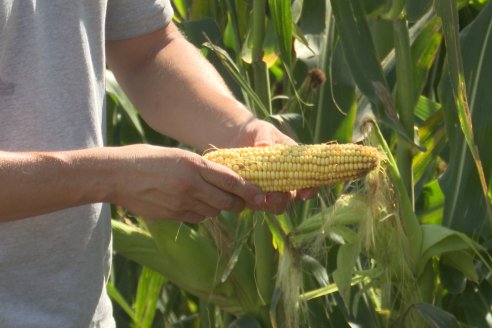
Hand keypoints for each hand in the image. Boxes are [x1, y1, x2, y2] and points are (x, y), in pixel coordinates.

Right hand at [110, 144, 265, 222]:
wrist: (116, 175)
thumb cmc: (146, 158)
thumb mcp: (178, 154)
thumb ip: (200, 167)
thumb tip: (223, 178)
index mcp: (193, 164)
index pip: (231, 181)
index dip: (249, 191)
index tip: (262, 196)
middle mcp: (190, 185)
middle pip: (227, 201)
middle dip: (239, 203)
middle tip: (243, 200)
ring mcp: (181, 203)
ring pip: (213, 211)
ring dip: (218, 207)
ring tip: (215, 198)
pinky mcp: (172, 215)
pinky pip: (197, 217)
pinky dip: (202, 212)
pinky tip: (194, 203)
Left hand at [227, 119, 316, 213]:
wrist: (237, 138)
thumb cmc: (257, 132)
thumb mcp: (262, 130)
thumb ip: (265, 136)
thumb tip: (264, 145)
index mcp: (296, 167)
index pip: (310, 183)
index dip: (310, 190)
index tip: (305, 193)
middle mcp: (285, 183)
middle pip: (291, 199)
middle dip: (284, 200)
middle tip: (275, 196)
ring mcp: (269, 191)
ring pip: (274, 206)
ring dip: (269, 205)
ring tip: (262, 198)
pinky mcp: (252, 195)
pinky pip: (254, 204)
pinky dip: (252, 201)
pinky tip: (245, 195)